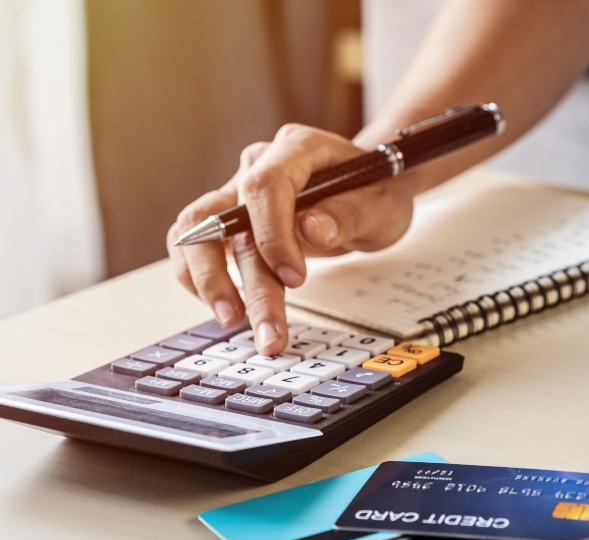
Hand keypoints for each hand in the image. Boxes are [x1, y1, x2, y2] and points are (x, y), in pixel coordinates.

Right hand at [167, 124, 416, 354]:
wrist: (370, 192)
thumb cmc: (376, 193)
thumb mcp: (382, 205)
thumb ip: (350, 214)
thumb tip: (312, 229)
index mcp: (297, 149)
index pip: (265, 185)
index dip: (272, 234)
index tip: (293, 278)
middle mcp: (258, 165)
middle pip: (231, 218)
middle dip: (248, 281)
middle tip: (269, 330)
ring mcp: (238, 191)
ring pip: (199, 231)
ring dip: (210, 281)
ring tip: (235, 322)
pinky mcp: (229, 221)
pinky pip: (194, 244)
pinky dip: (197, 276)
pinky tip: (225, 308)